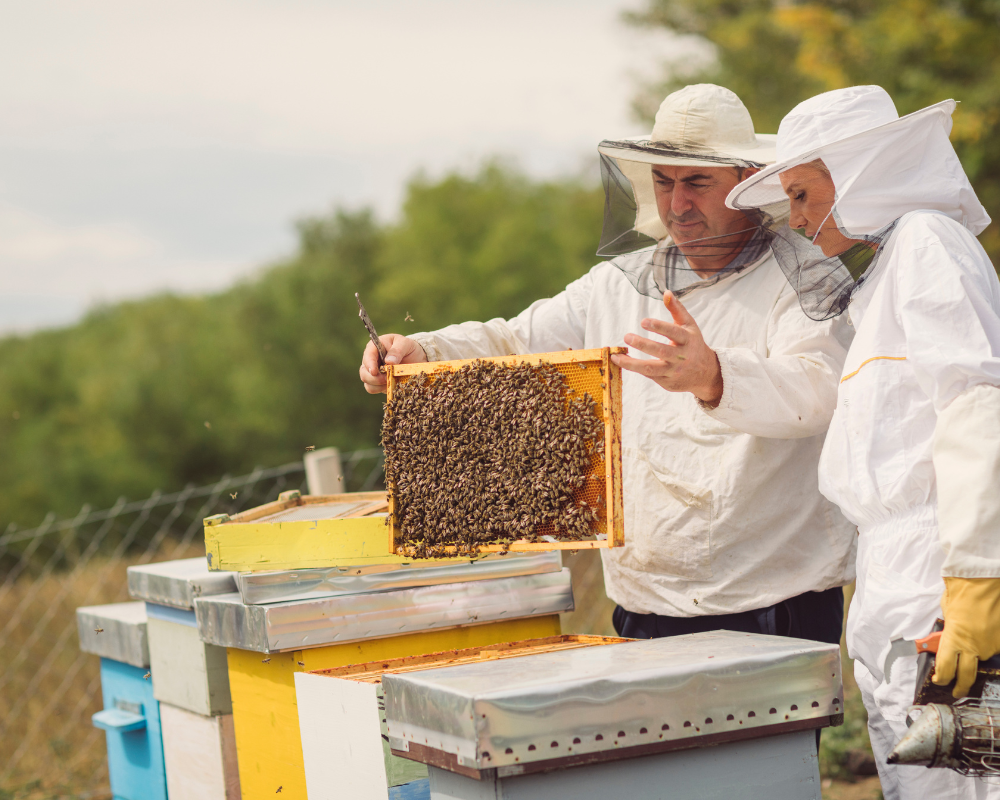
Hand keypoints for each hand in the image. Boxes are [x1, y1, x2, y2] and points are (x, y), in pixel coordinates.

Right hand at [359, 334, 426, 393]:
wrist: (415, 357)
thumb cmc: (407, 347)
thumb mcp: (405, 343)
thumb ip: (397, 350)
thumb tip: (389, 361)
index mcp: (374, 348)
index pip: (367, 356)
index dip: (369, 365)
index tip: (374, 372)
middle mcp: (371, 361)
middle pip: (364, 373)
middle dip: (374, 378)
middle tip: (386, 379)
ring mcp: (374, 374)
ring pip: (368, 384)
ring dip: (378, 386)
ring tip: (391, 382)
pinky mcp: (379, 383)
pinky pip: (375, 390)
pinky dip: (382, 390)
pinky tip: (392, 386)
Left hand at [611, 291, 722, 405]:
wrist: (706, 373)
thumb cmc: (693, 344)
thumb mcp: (689, 326)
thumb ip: (677, 309)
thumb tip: (666, 292)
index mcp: (688, 339)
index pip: (674, 332)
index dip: (659, 327)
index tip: (643, 321)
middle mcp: (682, 356)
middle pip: (661, 351)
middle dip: (643, 344)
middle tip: (627, 336)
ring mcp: (674, 371)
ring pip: (652, 368)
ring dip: (632, 364)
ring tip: (616, 357)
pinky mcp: (668, 382)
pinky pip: (649, 376)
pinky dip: (635, 369)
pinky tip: (622, 362)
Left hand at [932, 577, 999, 696]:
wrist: (983, 581)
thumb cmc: (962, 591)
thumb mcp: (947, 611)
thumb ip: (949, 628)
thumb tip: (948, 635)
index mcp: (954, 640)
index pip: (945, 668)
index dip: (941, 678)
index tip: (939, 680)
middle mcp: (974, 647)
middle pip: (966, 676)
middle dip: (960, 686)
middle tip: (957, 691)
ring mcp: (991, 645)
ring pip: (983, 658)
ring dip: (976, 655)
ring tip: (973, 645)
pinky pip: (995, 647)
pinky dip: (990, 643)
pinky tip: (986, 633)